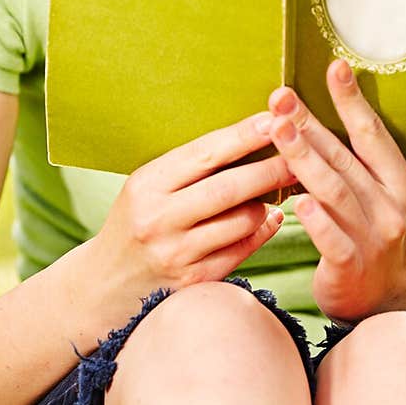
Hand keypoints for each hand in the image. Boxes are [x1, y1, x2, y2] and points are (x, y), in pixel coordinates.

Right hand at [95, 112, 294, 302]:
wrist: (103, 285)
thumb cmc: (135, 221)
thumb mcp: (146, 186)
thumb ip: (188, 168)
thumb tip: (249, 137)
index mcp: (147, 184)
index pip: (205, 153)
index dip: (245, 135)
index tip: (277, 119)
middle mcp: (159, 218)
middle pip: (229, 188)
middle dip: (272, 168)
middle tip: (302, 154)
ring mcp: (175, 254)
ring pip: (242, 220)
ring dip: (267, 202)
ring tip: (281, 188)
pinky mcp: (192, 282)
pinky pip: (242, 251)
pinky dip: (262, 231)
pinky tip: (270, 218)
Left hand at [266, 59, 405, 322]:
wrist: (387, 300)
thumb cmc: (368, 234)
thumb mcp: (372, 195)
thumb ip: (350, 162)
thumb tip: (307, 114)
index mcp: (399, 182)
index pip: (372, 134)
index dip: (352, 100)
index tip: (334, 66)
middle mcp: (392, 206)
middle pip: (345, 158)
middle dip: (310, 124)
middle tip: (281, 97)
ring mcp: (374, 238)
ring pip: (335, 192)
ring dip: (305, 159)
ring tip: (278, 131)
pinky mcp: (353, 267)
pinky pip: (333, 239)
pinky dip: (316, 220)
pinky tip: (295, 201)